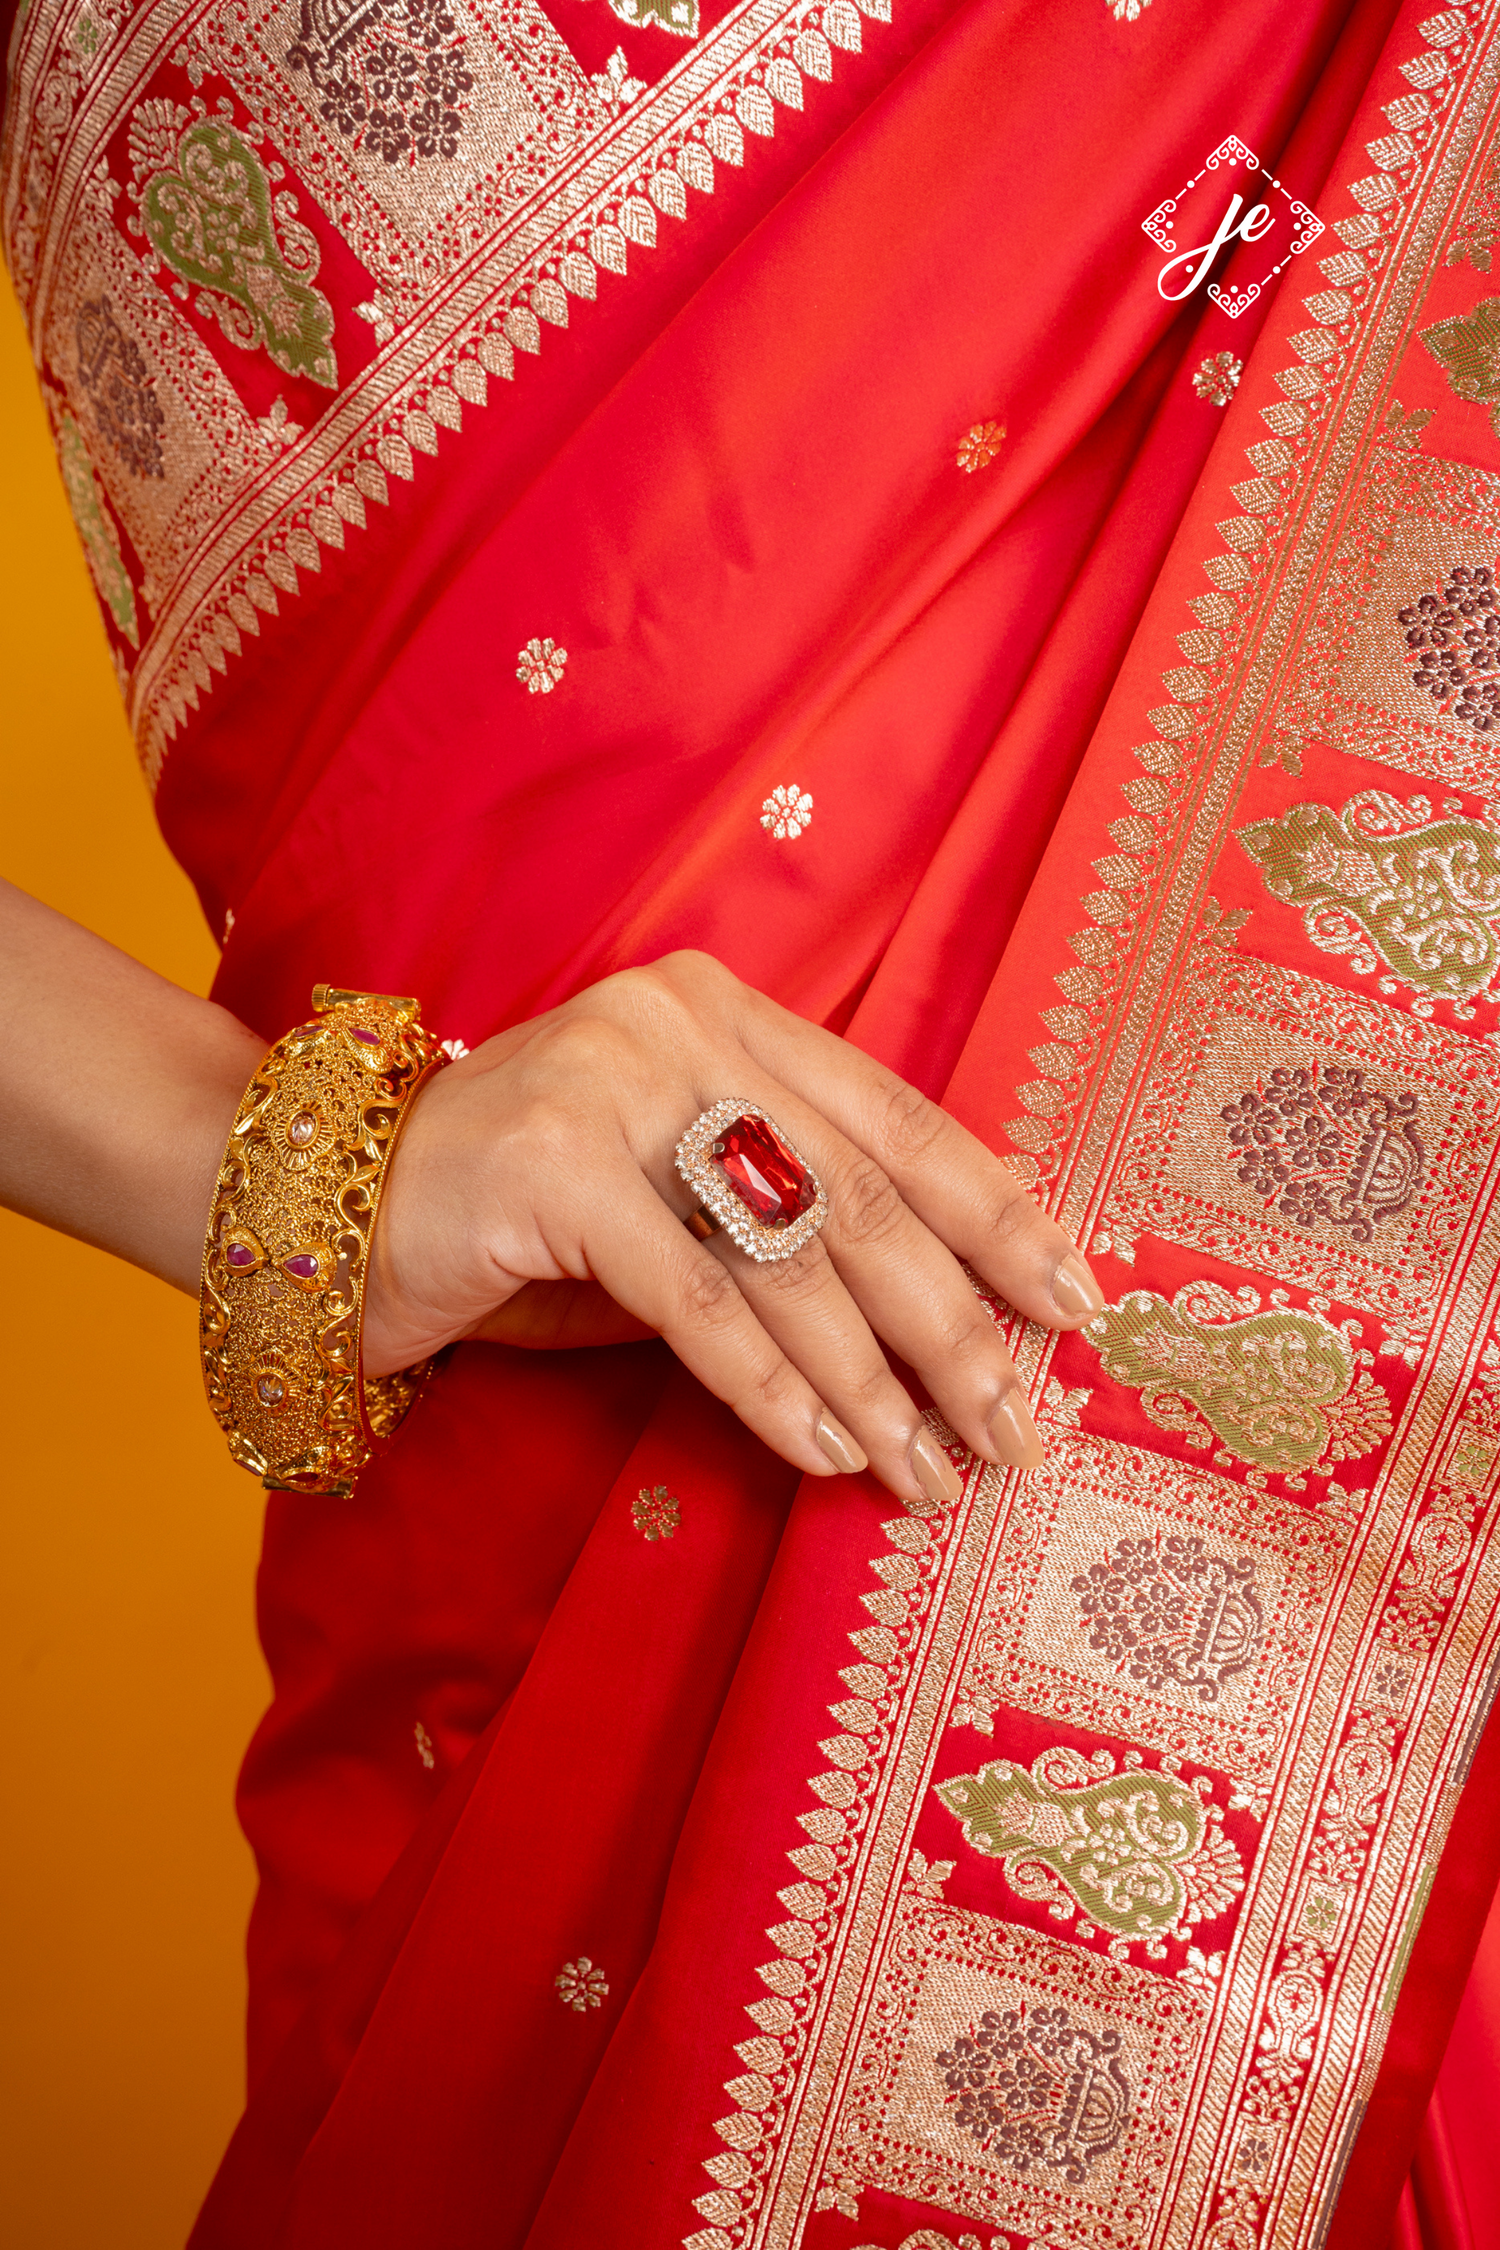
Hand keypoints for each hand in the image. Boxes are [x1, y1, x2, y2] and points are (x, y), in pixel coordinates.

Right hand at [363, 951, 1102, 1509]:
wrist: (333, 1201)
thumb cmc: (526, 1214)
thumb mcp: (675, 1195)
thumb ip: (790, 1221)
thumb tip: (952, 1329)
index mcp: (730, 1014)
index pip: (901, 1121)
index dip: (1001, 1217)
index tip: (1079, 1305)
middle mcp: (682, 1026)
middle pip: (865, 1193)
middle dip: (957, 1326)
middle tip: (1017, 1426)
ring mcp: (614, 1082)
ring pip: (794, 1252)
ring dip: (876, 1383)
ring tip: (929, 1470)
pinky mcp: (554, 1164)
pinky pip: (698, 1300)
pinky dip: (771, 1387)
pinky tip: (825, 1452)